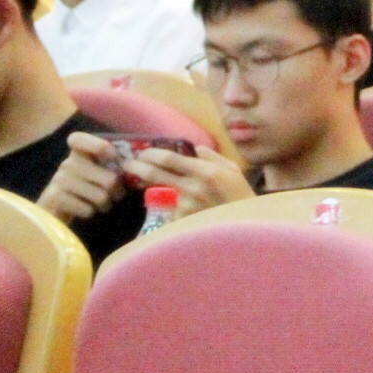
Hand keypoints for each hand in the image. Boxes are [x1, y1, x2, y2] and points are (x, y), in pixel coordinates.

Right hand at [36, 132, 133, 221]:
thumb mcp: (97, 170)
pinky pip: (88, 209)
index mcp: (77, 152)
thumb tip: (134, 166)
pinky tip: (86, 209)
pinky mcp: (55, 198)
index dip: (100, 146)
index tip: (113, 156)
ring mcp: (59, 180)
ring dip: (106, 203)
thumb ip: (113, 163)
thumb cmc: (86, 187)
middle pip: (109, 178)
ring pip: (101, 196)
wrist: (56, 210)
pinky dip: (91, 212)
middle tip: (116, 194)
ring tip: (102, 203)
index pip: (79, 139)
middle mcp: (67, 163)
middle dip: (118, 191)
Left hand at [123, 143, 253, 215]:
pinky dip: (171, 207)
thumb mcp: (232, 170)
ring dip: (156, 190)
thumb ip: (212, 157)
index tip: (142, 152)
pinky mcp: (182, 221)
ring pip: (162, 193)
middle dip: (138, 168)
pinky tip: (180, 208)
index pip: (170, 159)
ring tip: (155, 187)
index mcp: (205, 171)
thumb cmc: (239, 195)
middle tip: (129, 165)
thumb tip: (194, 148)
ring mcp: (185, 206)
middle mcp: (192, 188)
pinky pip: (170, 209)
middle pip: (156, 175)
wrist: (244, 225)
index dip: (152, 154)